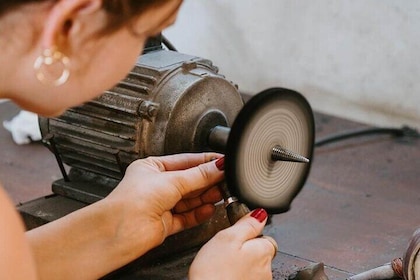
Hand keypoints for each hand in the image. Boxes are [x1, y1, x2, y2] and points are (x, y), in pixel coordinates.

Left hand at [105, 153, 223, 251]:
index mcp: (152, 168)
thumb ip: (199, 175)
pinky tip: (209, 208)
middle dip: (207, 181)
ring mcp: (160, 205)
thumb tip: (219, 166)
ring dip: (206, 196)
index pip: (185, 162)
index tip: (222, 162)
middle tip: (226, 179)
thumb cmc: (132, 200)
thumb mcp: (172, 180)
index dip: (204, 162)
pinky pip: (187, 216)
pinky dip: (199, 213)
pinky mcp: (164, 223)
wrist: (121, 230)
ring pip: (190, 199)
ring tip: (221, 193)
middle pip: (189, 181)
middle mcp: (156, 186)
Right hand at [189, 208, 276, 279]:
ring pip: (252, 268)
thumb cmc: (214, 272)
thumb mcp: (227, 238)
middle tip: (225, 254)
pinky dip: (237, 277)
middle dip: (245, 252)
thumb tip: (260, 214)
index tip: (235, 240)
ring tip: (223, 267)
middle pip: (259, 253)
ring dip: (241, 266)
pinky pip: (245, 278)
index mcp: (263, 250)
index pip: (264, 237)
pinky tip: (225, 277)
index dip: (248, 236)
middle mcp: (267, 270)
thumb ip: (246, 224)